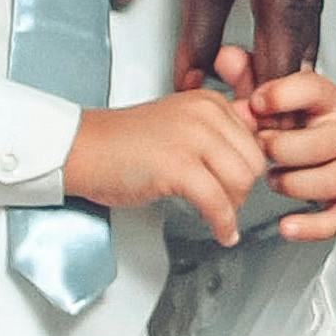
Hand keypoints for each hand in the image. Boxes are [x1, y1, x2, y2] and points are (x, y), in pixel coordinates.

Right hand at [66, 81, 268, 246]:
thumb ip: (215, 134)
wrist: (81, 149)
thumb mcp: (179, 125)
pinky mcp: (177, 167)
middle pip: (254, 162)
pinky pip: (218, 203)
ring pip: (241, 182)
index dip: (246, 169)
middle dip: (242, 190)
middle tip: (225, 203)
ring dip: (233, 208)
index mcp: (208, 102)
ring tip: (217, 215)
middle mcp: (204, 114)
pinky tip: (221, 232)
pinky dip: (223, 224)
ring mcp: (191, 138)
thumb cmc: (123, 143)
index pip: (255, 140)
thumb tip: (252, 157)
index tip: (236, 185)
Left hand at [218, 44, 335, 238]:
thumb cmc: (287, 120)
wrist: (302, 146)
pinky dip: (312, 225)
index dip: (285, 95)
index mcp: (327, 100)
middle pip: (327, 142)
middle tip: (262, 147)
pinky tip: (286, 225)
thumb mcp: (265, 95)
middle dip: (286, 148)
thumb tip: (226, 58)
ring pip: (335, 179)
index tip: (258, 102)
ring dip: (296, 182)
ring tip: (273, 179)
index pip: (315, 89)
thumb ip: (245, 76)